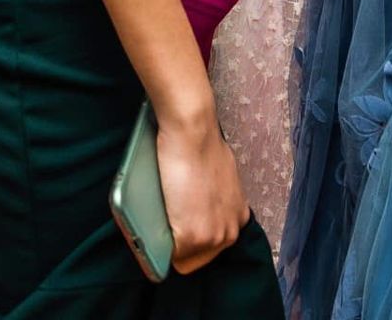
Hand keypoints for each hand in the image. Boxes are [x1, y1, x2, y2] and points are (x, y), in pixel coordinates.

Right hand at [156, 111, 248, 274]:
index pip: (210, 245)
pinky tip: (154, 220)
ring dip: (169, 241)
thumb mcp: (220, 178)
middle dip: (180, 241)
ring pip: (183, 257)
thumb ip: (214, 199)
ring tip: (160, 217)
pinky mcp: (192, 237)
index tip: (178, 224)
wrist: (193, 134)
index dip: (190, 234)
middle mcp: (230, 231)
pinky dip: (157, 241)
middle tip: (168, 217)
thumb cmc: (202, 147)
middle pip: (197, 256)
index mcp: (238, 217)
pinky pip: (169, 254)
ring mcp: (212, 237)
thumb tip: (197, 204)